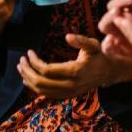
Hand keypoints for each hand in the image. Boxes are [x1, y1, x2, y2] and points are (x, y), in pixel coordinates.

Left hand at [16, 34, 131, 98]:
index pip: (47, 70)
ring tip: (21, 68)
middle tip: (21, 60)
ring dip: (29, 80)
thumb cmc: (100, 55)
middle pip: (41, 82)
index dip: (35, 62)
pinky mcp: (67, 95)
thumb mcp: (93, 45)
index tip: (29, 52)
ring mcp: (68, 92)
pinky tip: (28, 80)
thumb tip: (67, 36)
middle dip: (28, 71)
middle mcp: (70, 85)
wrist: (109, 72)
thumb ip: (80, 40)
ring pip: (42, 91)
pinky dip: (35, 88)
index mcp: (75, 71)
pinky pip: (47, 95)